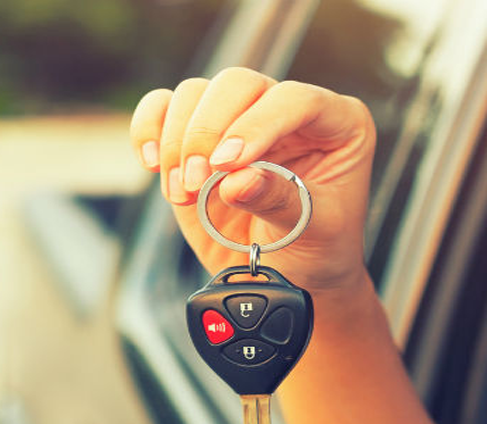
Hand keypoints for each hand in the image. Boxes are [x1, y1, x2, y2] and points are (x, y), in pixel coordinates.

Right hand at [130, 67, 375, 296]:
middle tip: (197, 182)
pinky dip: (149, 130)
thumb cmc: (317, 250)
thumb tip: (236, 180)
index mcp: (337, 124)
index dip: (257, 125)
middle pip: (238, 85)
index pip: (294, 99)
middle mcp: (287, 112)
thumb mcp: (313, 231)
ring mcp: (242, 121)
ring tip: (183, 193)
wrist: (290, 275)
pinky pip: (164, 109)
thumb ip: (279, 201)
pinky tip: (151, 164)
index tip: (229, 165)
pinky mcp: (201, 140)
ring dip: (179, 143)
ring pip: (197, 94)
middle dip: (208, 133)